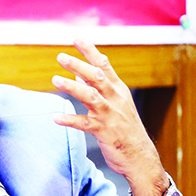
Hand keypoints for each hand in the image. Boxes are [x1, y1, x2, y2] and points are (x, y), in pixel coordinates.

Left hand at [52, 38, 167, 195]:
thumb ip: (97, 88)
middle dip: (79, 65)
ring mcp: (111, 115)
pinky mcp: (105, 132)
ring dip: (72, 87)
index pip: (104, 65)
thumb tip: (78, 74)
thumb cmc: (125, 129)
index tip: (76, 38)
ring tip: (55, 79)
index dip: (90, 51)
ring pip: (91, 97)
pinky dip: (70, 120)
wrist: (140, 157)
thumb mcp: (114, 104)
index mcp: (118, 90)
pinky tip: (56, 118)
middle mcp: (116, 99)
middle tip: (61, 57)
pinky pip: (85, 124)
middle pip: (97, 77)